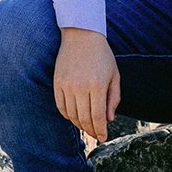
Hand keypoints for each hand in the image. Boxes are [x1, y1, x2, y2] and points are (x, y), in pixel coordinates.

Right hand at [53, 28, 120, 142]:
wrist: (81, 34)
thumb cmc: (101, 55)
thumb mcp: (114, 75)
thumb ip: (113, 98)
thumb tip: (109, 119)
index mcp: (98, 85)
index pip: (98, 116)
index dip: (100, 130)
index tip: (103, 137)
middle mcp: (81, 86)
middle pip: (84, 118)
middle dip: (91, 130)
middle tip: (95, 134)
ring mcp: (67, 85)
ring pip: (72, 115)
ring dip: (79, 124)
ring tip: (86, 126)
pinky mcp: (57, 82)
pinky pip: (60, 106)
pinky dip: (67, 115)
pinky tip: (74, 116)